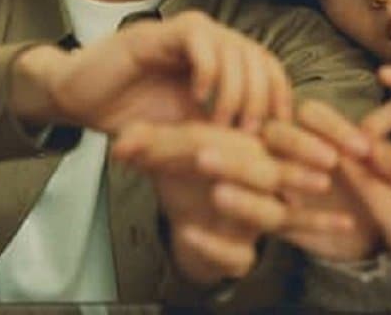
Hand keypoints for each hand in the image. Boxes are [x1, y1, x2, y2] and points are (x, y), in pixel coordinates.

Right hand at [11, 10, 293, 133]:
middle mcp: (212, 42)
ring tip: (222, 122)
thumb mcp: (187, 134)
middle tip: (248, 133)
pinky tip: (199, 98)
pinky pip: (200, 40)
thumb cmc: (134, 118)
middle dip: (261, 99)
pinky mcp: (162, 32)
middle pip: (260, 58)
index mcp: (223, 62)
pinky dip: (208, 69)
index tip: (276, 136)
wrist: (80, 100)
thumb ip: (223, 135)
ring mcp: (189, 35)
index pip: (270, 70)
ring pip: (236, 48)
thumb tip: (269, 161)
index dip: (280, 99)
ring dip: (235, 90)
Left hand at [111, 120, 332, 284]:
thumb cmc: (189, 183)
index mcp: (251, 152)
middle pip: (268, 173)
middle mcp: (262, 187)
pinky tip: (188, 234)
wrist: (192, 229)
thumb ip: (145, 143)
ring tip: (216, 195)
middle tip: (202, 156)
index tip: (162, 138)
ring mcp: (255, 223)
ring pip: (268, 215)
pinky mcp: (241, 255)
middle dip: (237, 164)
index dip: (202, 136)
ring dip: (244, 204)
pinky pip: (239, 255)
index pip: (235, 138)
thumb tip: (121, 143)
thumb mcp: (166, 157)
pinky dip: (215, 246)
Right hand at [262, 101, 390, 261]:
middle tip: (332, 160)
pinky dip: (313, 219)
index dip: (333, 127)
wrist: (367, 234)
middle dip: (300, 142)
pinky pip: (281, 216)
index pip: (310, 113)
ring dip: (293, 173)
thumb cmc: (375, 190)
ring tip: (324, 184)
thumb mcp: (388, 173)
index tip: (363, 149)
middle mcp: (282, 149)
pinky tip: (347, 223)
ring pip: (265, 169)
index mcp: (311, 129)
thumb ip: (385, 159)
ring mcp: (272, 182)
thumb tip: (376, 150)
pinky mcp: (273, 219)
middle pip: (275, 132)